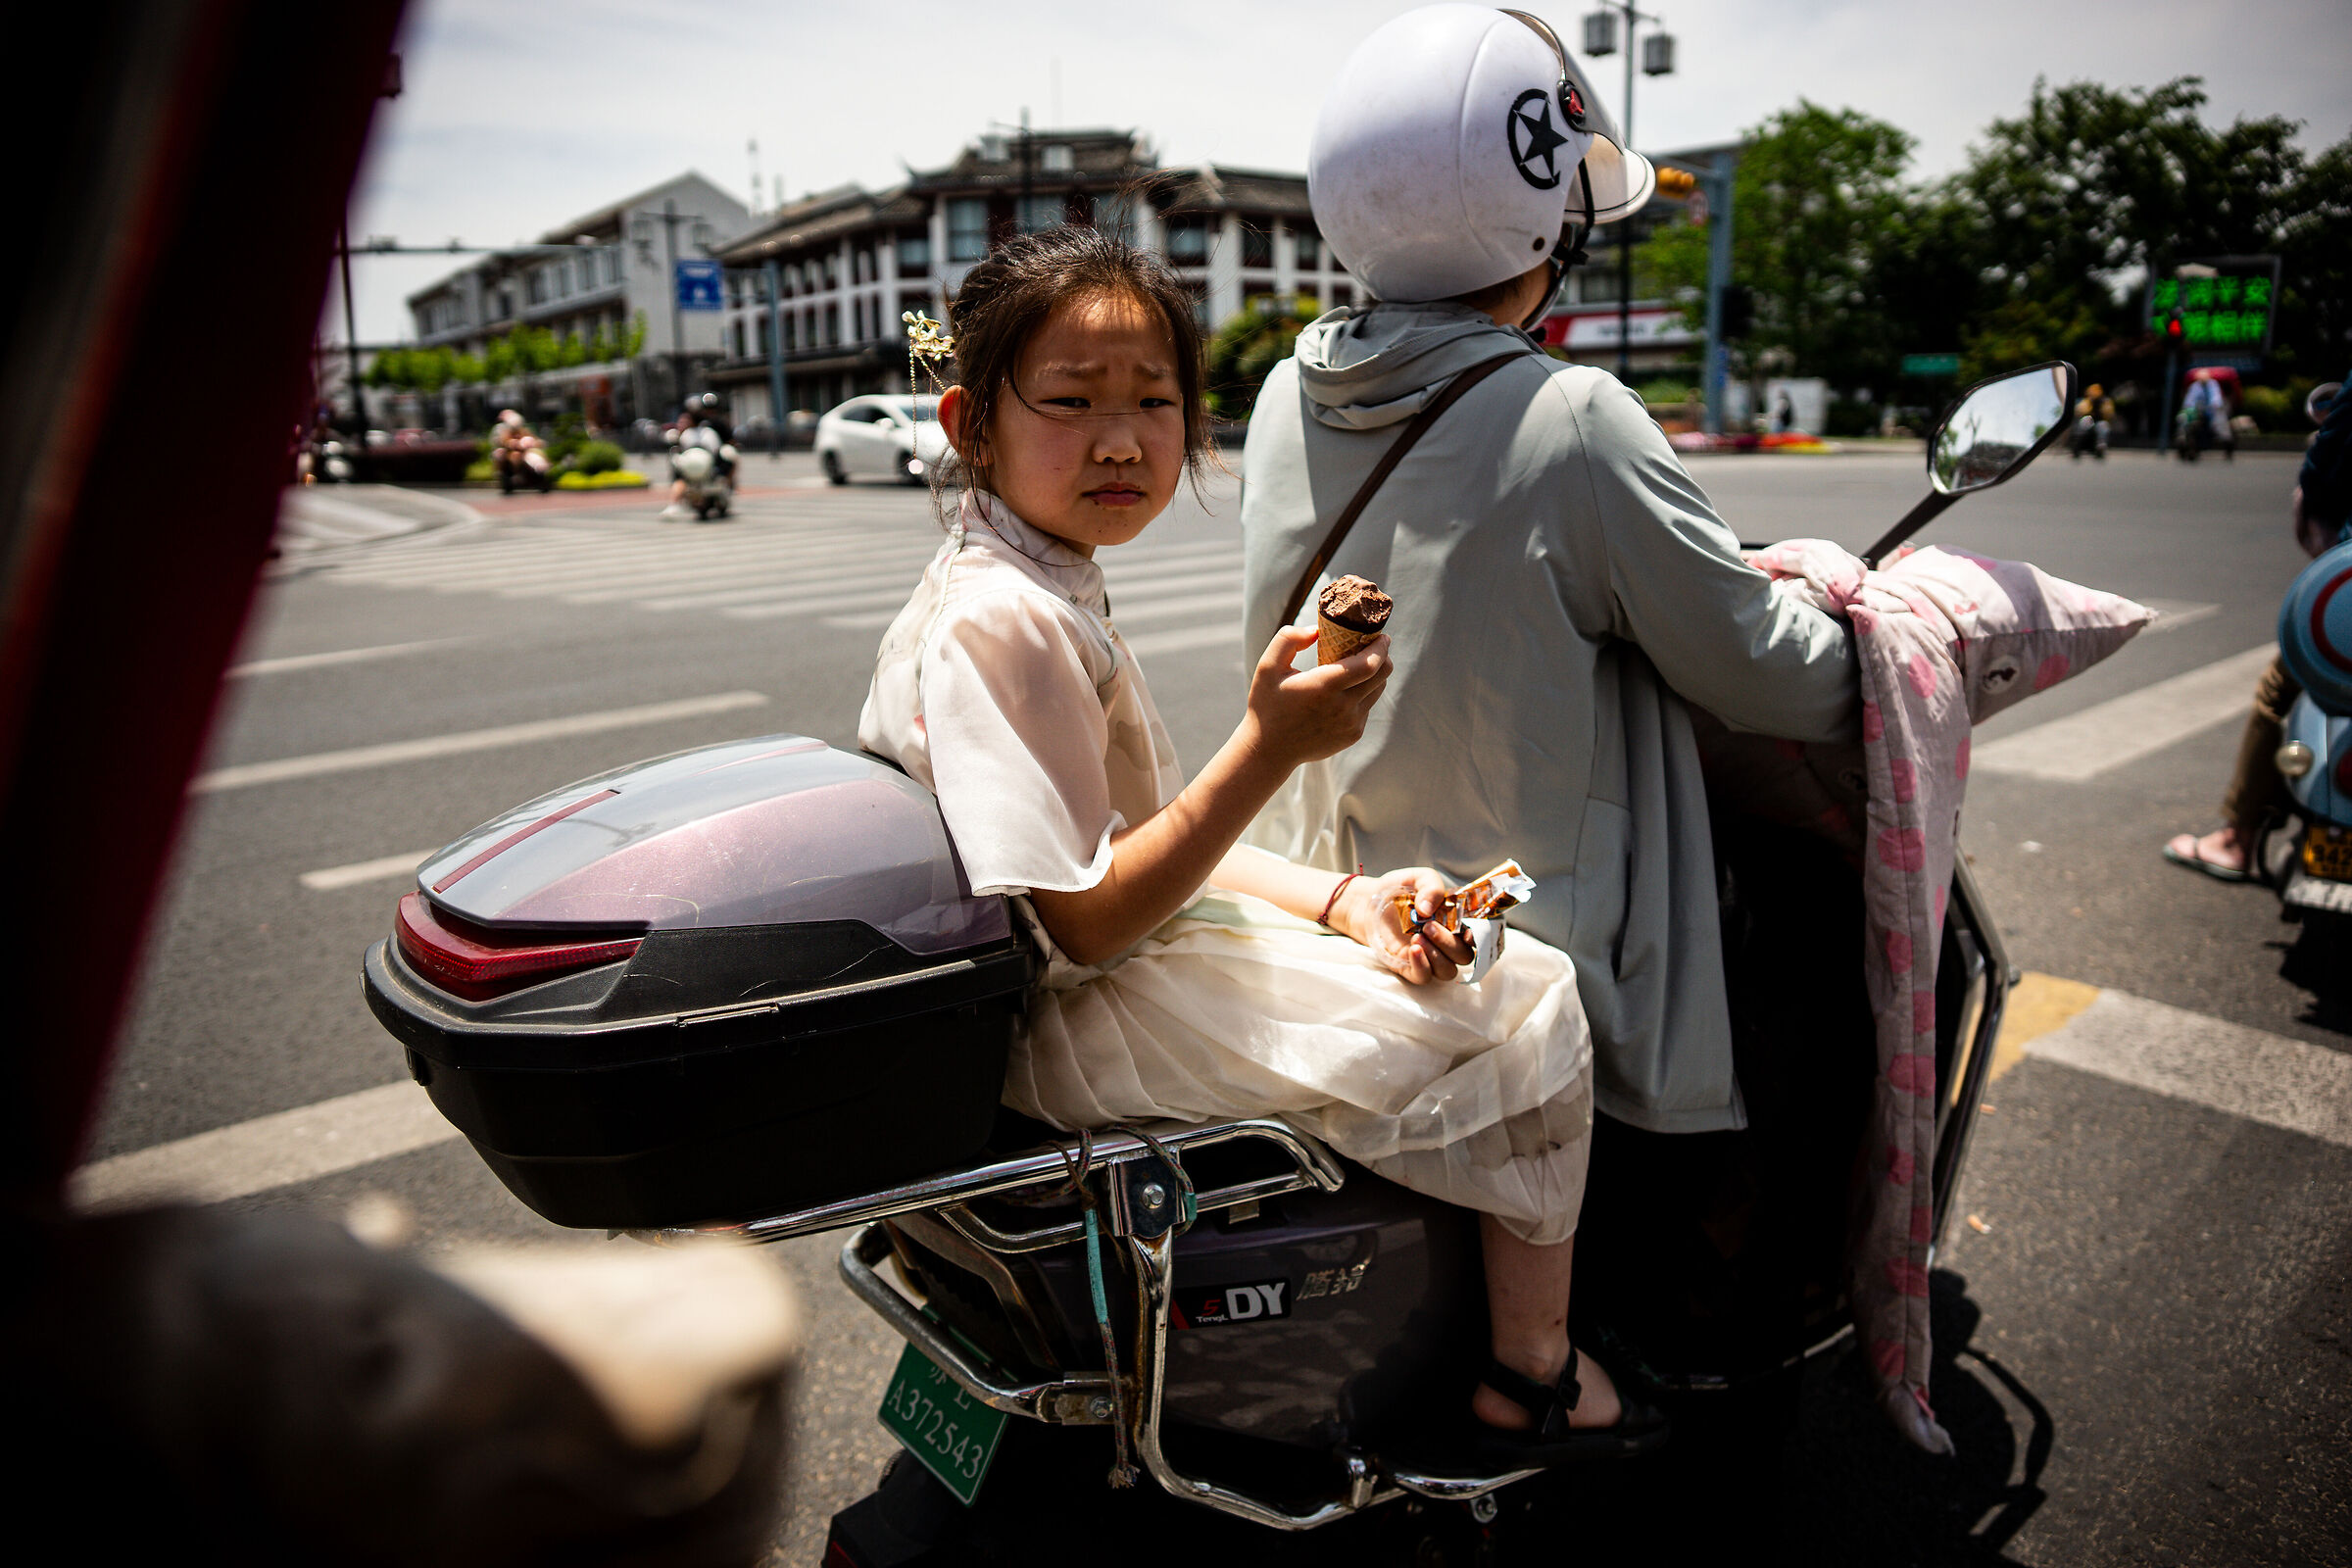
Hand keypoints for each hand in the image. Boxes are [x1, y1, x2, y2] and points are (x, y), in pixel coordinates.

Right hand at [1241, 626, 1389, 770]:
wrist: (1269, 750)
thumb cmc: (1267, 705)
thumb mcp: (1267, 667)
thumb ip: (1288, 639)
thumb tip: (1317, 631)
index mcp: (1323, 686)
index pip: (1369, 665)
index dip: (1380, 648)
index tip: (1381, 636)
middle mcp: (1342, 707)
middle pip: (1382, 676)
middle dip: (1383, 657)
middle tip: (1374, 646)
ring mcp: (1350, 723)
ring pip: (1377, 690)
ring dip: (1374, 675)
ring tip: (1359, 666)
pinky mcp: (1353, 735)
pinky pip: (1367, 707)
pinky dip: (1362, 694)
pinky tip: (1345, 691)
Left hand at [1329, 867, 1474, 985]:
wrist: (1368, 901)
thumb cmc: (1398, 889)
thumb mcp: (1418, 878)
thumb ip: (1431, 888)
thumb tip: (1429, 909)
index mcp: (1455, 922)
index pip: (1477, 938)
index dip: (1478, 939)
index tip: (1467, 931)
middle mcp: (1446, 942)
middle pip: (1464, 957)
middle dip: (1449, 943)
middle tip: (1428, 926)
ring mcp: (1429, 957)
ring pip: (1447, 971)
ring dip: (1436, 956)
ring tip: (1416, 937)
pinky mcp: (1409, 967)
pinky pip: (1424, 977)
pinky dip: (1421, 966)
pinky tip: (1412, 949)